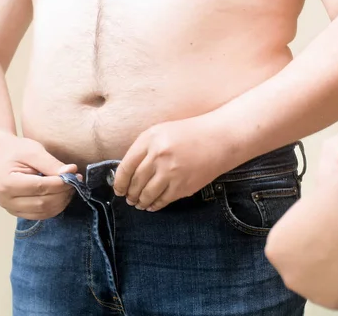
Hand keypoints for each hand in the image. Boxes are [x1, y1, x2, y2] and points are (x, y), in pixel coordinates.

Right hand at [0, 132, 79, 219]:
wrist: (1, 155)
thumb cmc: (17, 150)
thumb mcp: (33, 151)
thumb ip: (51, 164)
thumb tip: (71, 172)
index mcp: (6, 183)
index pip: (40, 187)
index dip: (61, 183)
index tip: (75, 174)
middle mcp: (6, 200)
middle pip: (43, 202)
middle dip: (64, 192)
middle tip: (76, 180)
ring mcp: (11, 209)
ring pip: (45, 211)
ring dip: (62, 201)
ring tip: (70, 186)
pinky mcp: (19, 213)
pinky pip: (42, 215)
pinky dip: (56, 206)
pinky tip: (62, 194)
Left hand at [113, 116, 229, 211]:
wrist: (219, 139)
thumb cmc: (189, 134)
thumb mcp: (161, 132)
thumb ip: (143, 149)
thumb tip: (127, 173)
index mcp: (150, 140)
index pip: (126, 167)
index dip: (119, 182)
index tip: (118, 189)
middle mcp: (158, 156)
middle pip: (135, 183)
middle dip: (129, 194)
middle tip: (128, 199)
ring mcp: (171, 172)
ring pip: (147, 194)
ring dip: (140, 202)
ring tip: (138, 204)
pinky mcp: (183, 186)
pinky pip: (163, 200)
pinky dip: (155, 205)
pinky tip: (152, 206)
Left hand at [265, 174, 337, 310]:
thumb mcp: (321, 183)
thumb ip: (316, 187)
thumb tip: (326, 174)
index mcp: (278, 249)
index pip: (292, 250)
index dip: (313, 239)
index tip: (330, 228)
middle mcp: (292, 276)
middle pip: (308, 271)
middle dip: (325, 260)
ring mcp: (320, 294)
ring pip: (332, 286)